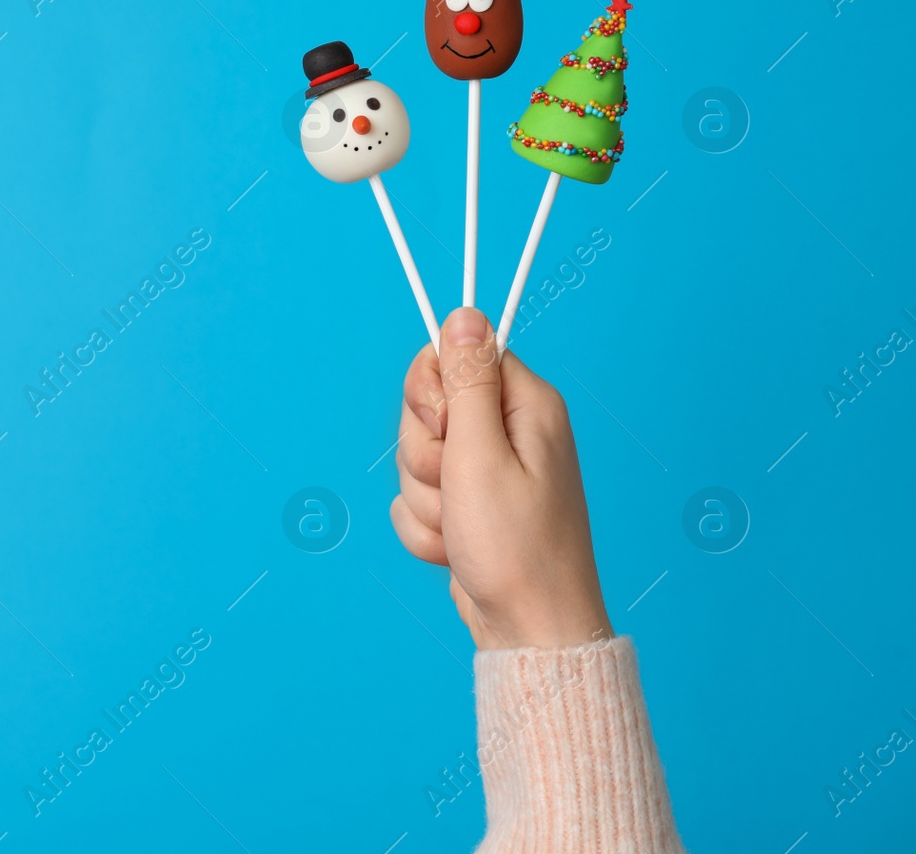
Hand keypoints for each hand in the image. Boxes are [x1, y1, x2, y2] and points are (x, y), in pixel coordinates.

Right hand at [390, 308, 612, 649]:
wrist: (528, 631)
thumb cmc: (516, 548)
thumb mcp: (481, 454)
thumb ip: (466, 381)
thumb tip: (464, 313)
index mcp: (525, 405)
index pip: (453, 357)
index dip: (432, 394)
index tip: (445, 429)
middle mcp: (510, 432)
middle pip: (426, 410)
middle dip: (424, 457)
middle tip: (457, 488)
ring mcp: (488, 472)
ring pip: (414, 460)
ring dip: (425, 501)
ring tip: (462, 530)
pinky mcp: (469, 506)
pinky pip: (416, 500)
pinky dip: (427, 529)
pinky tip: (458, 551)